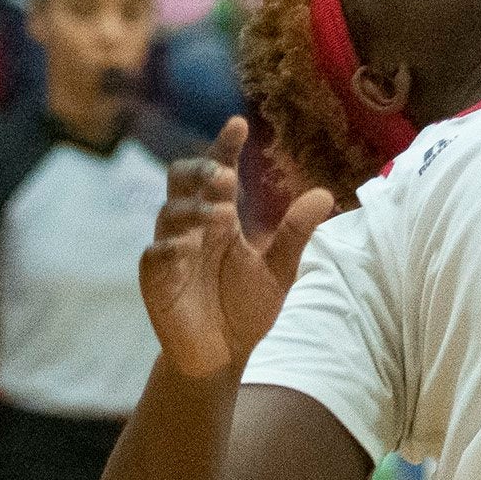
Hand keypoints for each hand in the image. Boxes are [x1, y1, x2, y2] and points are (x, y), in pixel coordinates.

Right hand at [139, 119, 332, 378]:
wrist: (222, 355)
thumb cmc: (247, 306)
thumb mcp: (279, 268)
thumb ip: (295, 232)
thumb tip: (326, 194)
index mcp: (221, 214)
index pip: (219, 170)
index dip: (224, 146)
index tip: (239, 123)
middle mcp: (193, 224)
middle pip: (182, 180)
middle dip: (202, 171)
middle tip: (226, 175)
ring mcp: (171, 250)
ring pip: (170, 212)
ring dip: (194, 208)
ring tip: (223, 212)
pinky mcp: (156, 280)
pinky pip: (155, 254)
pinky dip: (170, 246)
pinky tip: (187, 245)